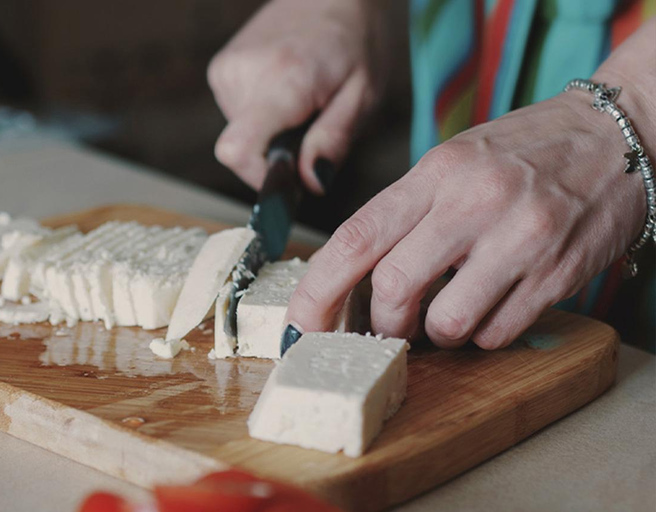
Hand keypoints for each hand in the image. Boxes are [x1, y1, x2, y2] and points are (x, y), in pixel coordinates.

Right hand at [207, 0, 387, 192]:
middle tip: (312, 123)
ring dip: (272, 132)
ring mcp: (226, 69)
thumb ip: (333, 142)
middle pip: (243, 151)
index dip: (260, 178)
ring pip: (241, 135)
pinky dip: (263, 115)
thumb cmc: (356, 40)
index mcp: (283, 81)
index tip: (289, 176)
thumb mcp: (363, 96)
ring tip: (302, 100)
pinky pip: (238, 116)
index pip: (237, 150)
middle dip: (279, 152)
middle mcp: (244, 74)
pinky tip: (286, 91)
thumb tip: (310, 184)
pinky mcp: (220, 69)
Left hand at [286, 88, 650, 348]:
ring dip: (436, 334)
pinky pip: (497, 333)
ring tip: (448, 315)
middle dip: (382, 322)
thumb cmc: (521, 152)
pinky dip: (482, 335)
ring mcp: (519, 238)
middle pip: (392, 287)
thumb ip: (404, 214)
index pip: (355, 239)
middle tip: (391, 324)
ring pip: (446, 321)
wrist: (611, 137)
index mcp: (434, 173)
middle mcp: (472, 202)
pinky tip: (491, 308)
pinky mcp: (557, 273)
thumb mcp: (451, 162)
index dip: (316, 291)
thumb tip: (354, 278)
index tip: (301, 324)